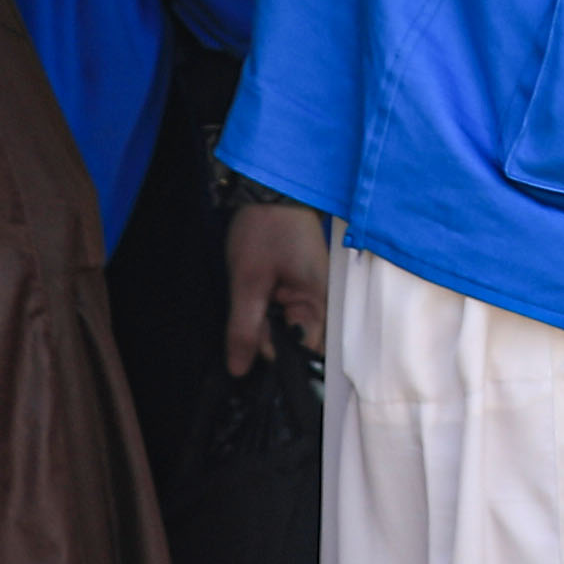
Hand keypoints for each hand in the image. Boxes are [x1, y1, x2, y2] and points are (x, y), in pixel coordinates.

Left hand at [222, 196, 330, 374]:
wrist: (268, 192)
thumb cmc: (263, 231)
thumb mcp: (247, 282)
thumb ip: (245, 329)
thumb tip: (240, 370)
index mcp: (320, 304)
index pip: (304, 352)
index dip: (275, 356)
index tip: (247, 347)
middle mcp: (323, 304)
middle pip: (296, 343)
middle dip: (267, 339)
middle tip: (245, 315)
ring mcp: (313, 295)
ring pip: (287, 329)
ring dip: (264, 324)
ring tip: (251, 299)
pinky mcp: (301, 288)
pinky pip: (285, 313)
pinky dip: (267, 312)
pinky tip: (256, 298)